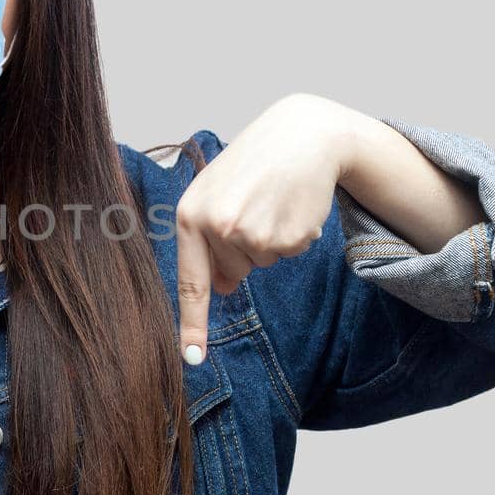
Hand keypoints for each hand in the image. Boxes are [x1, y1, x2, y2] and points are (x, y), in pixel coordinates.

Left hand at [174, 93, 362, 363]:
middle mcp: (218, 228)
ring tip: (272, 200)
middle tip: (255, 206)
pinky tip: (291, 205)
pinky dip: (293, 236)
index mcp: (191, 215)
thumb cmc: (255, 163)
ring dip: (269, 239)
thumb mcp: (218, 193)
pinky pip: (288, 255)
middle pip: (232, 273)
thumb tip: (221, 288)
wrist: (303, 134)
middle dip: (244, 250)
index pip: (190, 283)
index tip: (193, 359)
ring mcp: (254, 235)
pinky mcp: (289, 238)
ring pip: (261, 264)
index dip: (192, 326)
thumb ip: (209, 239)